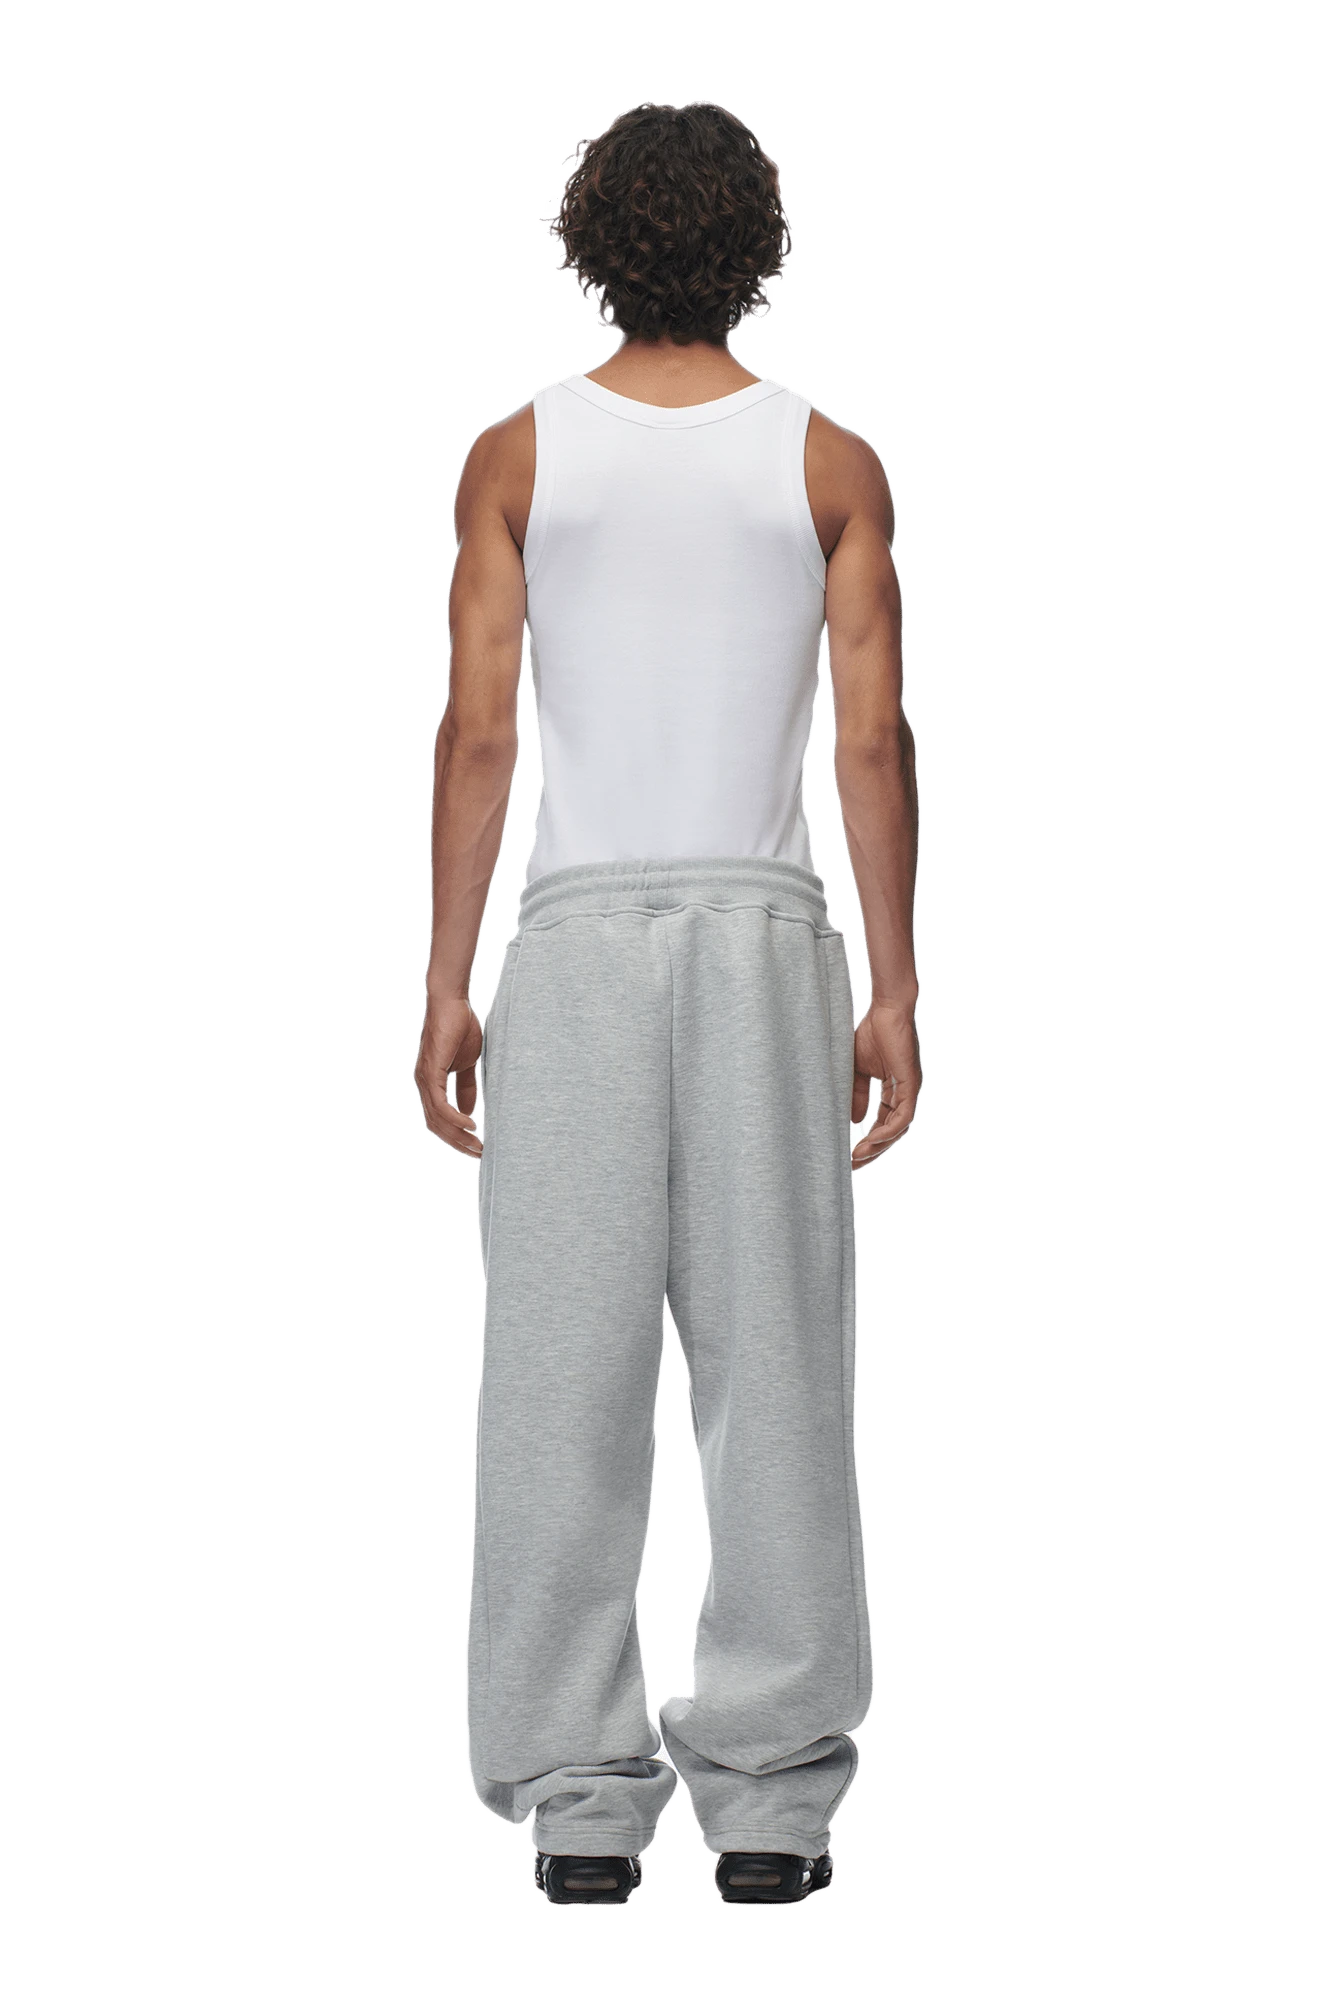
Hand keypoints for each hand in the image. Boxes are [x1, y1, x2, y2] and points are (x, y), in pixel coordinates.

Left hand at [414, 997, 482, 1157]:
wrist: (452, 1002)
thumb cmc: (460, 1027)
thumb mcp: (468, 1063)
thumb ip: (466, 1087)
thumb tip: (470, 1110)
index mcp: (430, 1084)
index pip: (438, 1120)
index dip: (455, 1136)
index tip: (475, 1147)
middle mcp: (423, 1084)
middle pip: (437, 1126)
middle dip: (458, 1143)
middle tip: (480, 1153)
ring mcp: (424, 1079)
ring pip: (438, 1119)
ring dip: (458, 1135)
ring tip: (478, 1145)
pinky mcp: (431, 1072)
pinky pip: (441, 1105)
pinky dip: (455, 1119)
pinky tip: (470, 1125)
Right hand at [851, 1000, 921, 1168]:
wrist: (885, 1010)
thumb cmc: (872, 1033)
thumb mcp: (857, 1070)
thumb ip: (857, 1095)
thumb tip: (856, 1121)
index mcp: (893, 1090)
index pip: (883, 1123)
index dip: (868, 1140)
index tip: (850, 1155)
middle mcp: (904, 1093)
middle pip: (891, 1131)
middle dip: (873, 1150)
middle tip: (854, 1165)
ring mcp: (909, 1089)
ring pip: (898, 1127)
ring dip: (879, 1144)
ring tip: (859, 1156)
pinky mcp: (911, 1084)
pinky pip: (902, 1115)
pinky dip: (887, 1129)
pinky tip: (871, 1139)